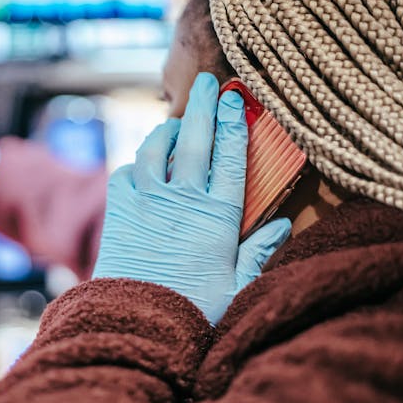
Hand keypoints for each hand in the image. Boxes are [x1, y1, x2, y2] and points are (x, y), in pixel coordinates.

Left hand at [92, 73, 290, 323]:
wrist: (135, 322)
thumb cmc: (191, 310)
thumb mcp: (236, 286)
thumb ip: (258, 253)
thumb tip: (284, 225)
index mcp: (217, 216)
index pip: (231, 157)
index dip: (234, 123)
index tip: (237, 99)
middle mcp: (182, 199)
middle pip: (195, 140)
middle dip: (203, 106)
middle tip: (209, 80)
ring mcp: (146, 200)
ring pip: (156, 148)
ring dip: (166, 128)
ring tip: (175, 120)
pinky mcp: (118, 210)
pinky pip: (126, 171)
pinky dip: (137, 162)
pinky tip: (144, 163)